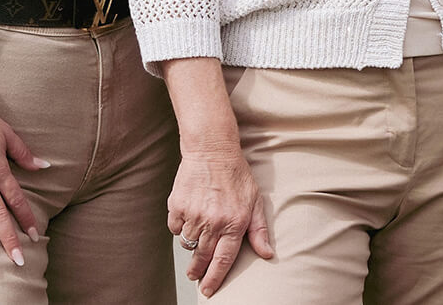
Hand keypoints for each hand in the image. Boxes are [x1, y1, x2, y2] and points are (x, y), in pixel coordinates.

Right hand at [167, 143, 273, 296]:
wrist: (212, 151)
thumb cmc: (236, 175)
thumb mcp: (255, 201)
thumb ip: (259, 230)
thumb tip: (267, 254)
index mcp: (234, 223)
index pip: (223, 260)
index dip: (215, 278)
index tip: (208, 290)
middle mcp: (213, 222)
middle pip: (202, 257)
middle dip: (198, 271)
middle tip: (195, 276)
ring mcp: (194, 215)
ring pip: (188, 243)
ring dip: (192, 243)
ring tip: (198, 232)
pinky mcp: (177, 206)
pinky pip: (175, 228)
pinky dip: (180, 226)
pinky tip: (189, 214)